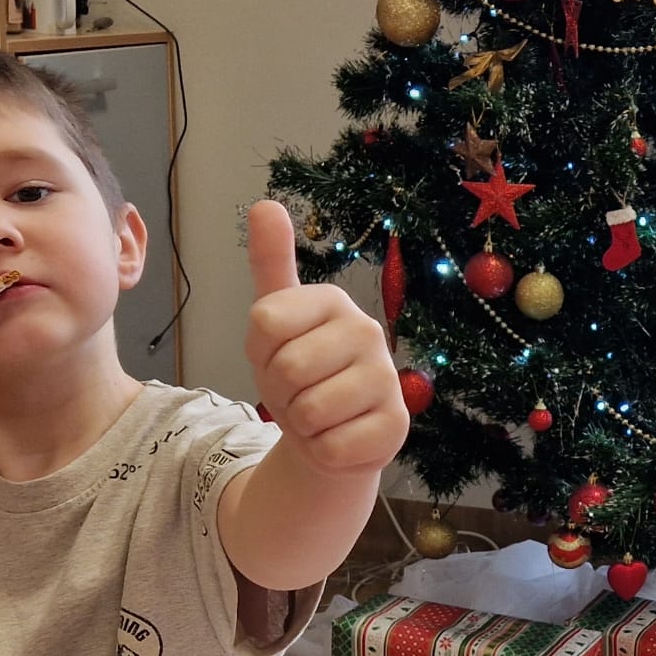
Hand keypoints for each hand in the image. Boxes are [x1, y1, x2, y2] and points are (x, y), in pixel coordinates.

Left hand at [244, 199, 408, 477]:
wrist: (331, 435)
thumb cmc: (300, 374)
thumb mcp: (275, 321)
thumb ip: (271, 264)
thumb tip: (265, 204)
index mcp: (334, 301)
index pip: (265, 321)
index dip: (259, 351)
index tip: (278, 354)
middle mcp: (367, 331)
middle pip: (287, 369)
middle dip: (280, 393)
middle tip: (299, 393)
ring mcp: (386, 379)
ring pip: (309, 410)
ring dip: (302, 425)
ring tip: (319, 416)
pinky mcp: (396, 425)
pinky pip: (331, 445)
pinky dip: (323, 450)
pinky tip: (339, 438)